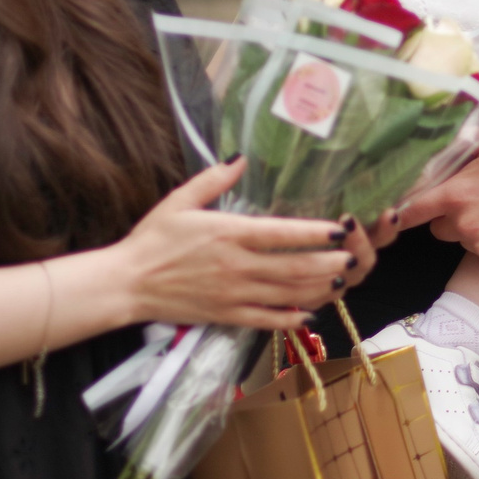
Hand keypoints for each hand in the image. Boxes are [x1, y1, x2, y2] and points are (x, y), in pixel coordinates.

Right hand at [112, 160, 367, 327]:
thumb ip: (213, 179)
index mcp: (229, 234)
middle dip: (328, 264)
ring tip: (340, 282)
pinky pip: (266, 320)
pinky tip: (308, 315)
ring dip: (318, 290)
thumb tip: (240, 157)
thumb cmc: (152, 239)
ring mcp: (234, 294)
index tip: (340, 229)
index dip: (317, 233)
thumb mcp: (179, 200)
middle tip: (352, 258)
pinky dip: (290, 319)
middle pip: (294, 268)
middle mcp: (237, 266)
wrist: (127, 283)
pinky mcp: (226, 316)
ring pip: (287, 295)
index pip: (283, 234)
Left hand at [398, 127, 478, 267]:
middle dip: (448, 215)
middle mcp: (465, 224)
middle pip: (437, 228)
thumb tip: (435, 149)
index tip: (395, 212)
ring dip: (472, 228)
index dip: (401, 210)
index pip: (410, 210)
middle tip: (474, 199)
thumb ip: (457, 146)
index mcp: (456, 194)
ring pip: (463, 240)